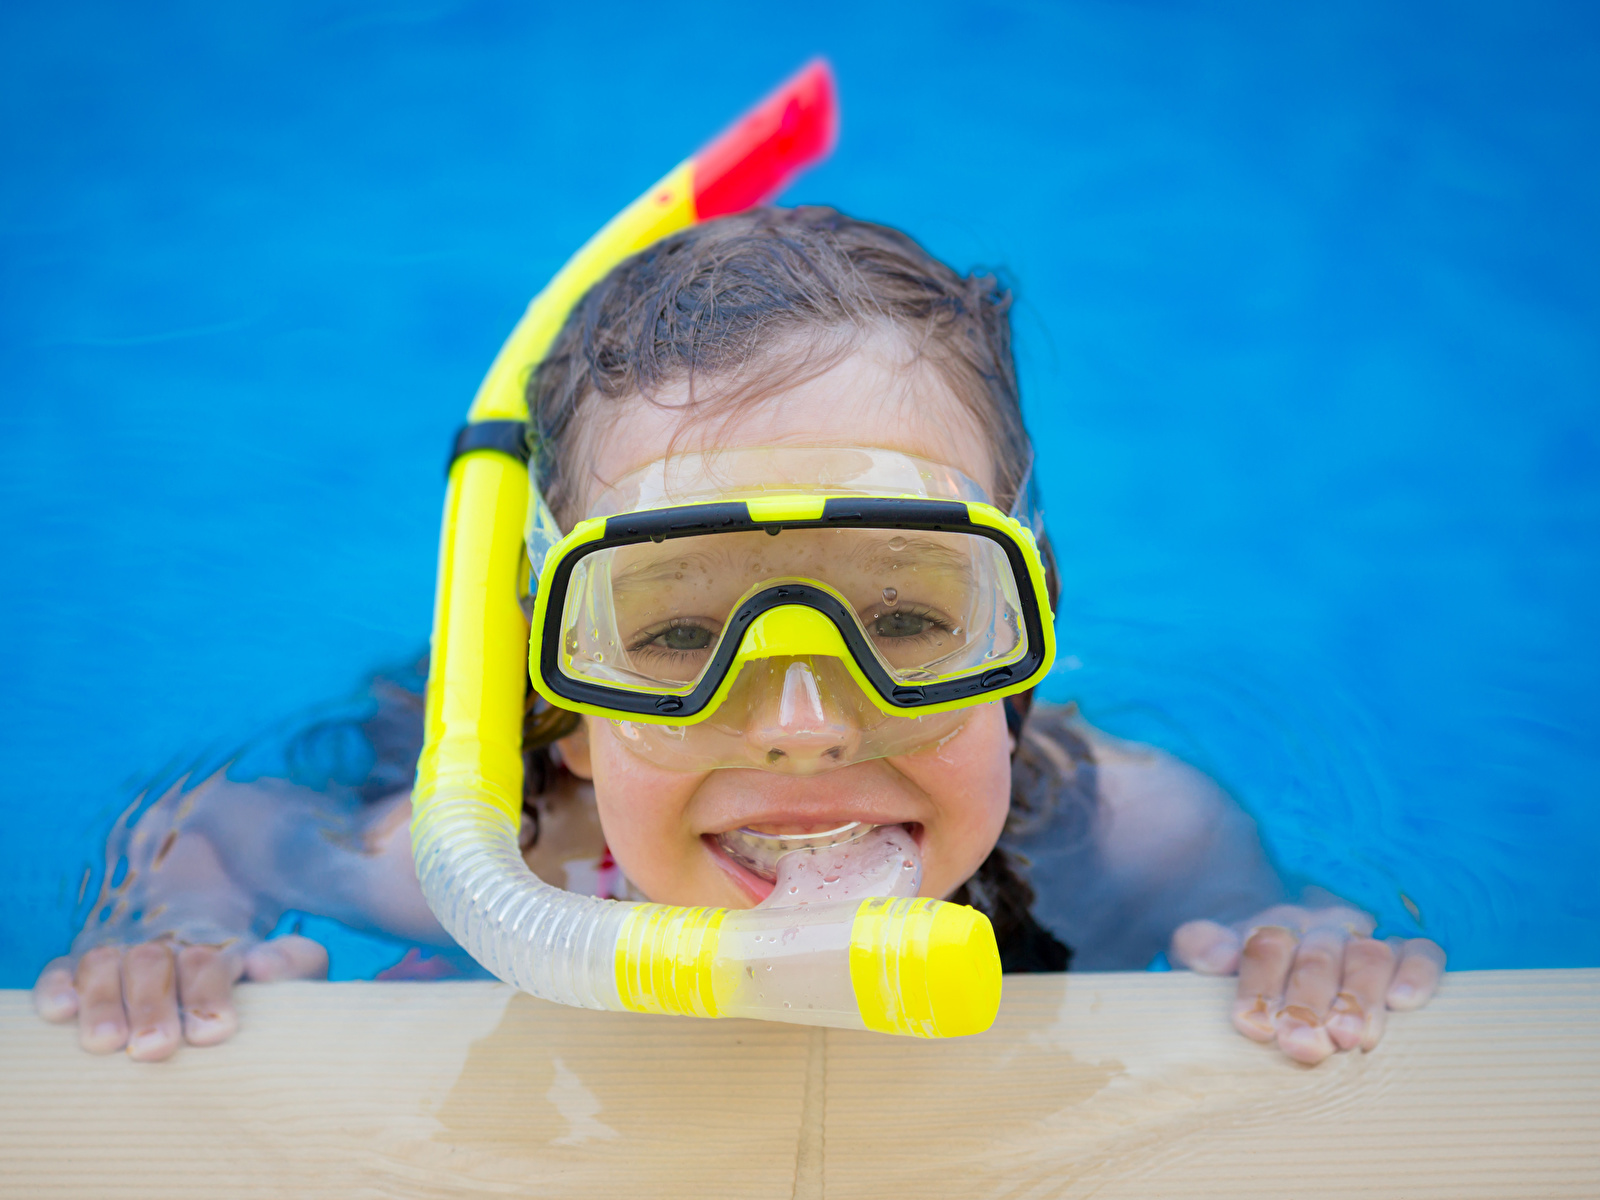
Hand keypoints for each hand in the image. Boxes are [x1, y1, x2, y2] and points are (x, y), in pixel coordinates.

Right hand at [32, 935, 327, 1061]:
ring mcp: (121, 951)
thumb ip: (294, 961)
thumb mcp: (295, 964)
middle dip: (153, 1006)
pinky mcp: (80, 968)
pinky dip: (57, 988)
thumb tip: (261, 966)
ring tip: (107, 1043)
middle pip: (153, 962)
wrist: (219, 932)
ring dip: (103, 1001)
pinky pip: (60, 970)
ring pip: (104, 962)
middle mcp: (165, 943)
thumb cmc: (259, 975)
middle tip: (156, 1049)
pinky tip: (62, 1012)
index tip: (216, 1033)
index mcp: (219, 942)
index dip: (210, 995)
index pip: (210, 959)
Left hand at [1170, 904, 1444, 1064]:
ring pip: (1368, 956)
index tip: (1254, 1028)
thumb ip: (1201, 947)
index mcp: (1270, 925)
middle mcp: (1319, 926)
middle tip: (1302, 1045)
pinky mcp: (1406, 952)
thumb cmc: (1248, 972)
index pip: (1264, 946)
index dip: (1258, 987)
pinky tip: (1404, 1003)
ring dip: (1359, 999)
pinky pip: (1421, 952)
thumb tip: (1216, 957)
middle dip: (1308, 1004)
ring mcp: (1364, 937)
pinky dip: (1417, 973)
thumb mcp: (1210, 953)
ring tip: (1350, 1039)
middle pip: (1317, 957)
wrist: (1287, 952)